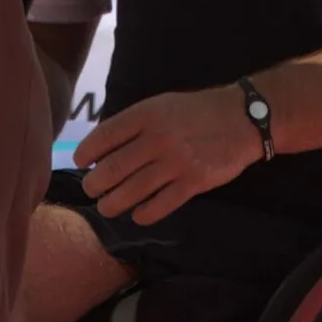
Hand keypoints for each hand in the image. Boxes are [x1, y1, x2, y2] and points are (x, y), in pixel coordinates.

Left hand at [74, 85, 262, 224]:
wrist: (242, 118)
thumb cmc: (196, 112)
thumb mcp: (161, 105)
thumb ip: (135, 124)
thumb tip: (102, 146)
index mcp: (146, 115)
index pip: (105, 136)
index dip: (86, 152)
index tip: (79, 162)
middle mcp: (158, 138)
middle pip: (113, 168)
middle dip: (95, 184)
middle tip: (91, 190)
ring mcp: (176, 162)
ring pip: (133, 191)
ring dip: (113, 203)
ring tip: (106, 207)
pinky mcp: (194, 182)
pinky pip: (162, 205)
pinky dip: (144, 214)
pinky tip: (137, 216)